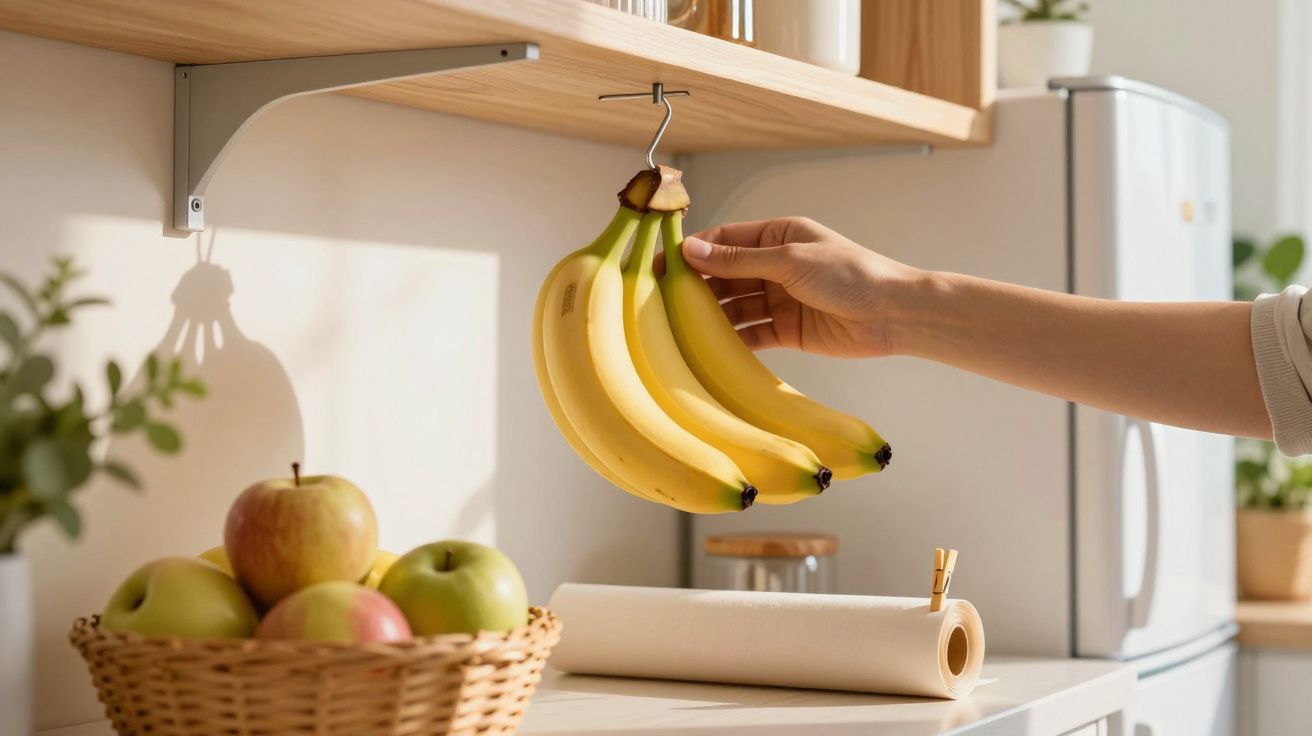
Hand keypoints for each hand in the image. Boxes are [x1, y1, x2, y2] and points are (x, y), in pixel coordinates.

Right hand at [677, 217, 922, 357]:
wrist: (892, 314)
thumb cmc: (848, 274)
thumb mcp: (790, 260)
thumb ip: (739, 259)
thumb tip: (692, 250)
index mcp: (777, 237)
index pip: (725, 240)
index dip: (693, 251)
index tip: (660, 265)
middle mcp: (775, 266)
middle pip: (725, 275)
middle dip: (696, 286)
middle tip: (660, 301)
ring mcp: (780, 299)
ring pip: (735, 305)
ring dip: (710, 315)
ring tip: (678, 326)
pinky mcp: (787, 330)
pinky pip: (751, 333)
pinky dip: (732, 340)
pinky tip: (708, 347)